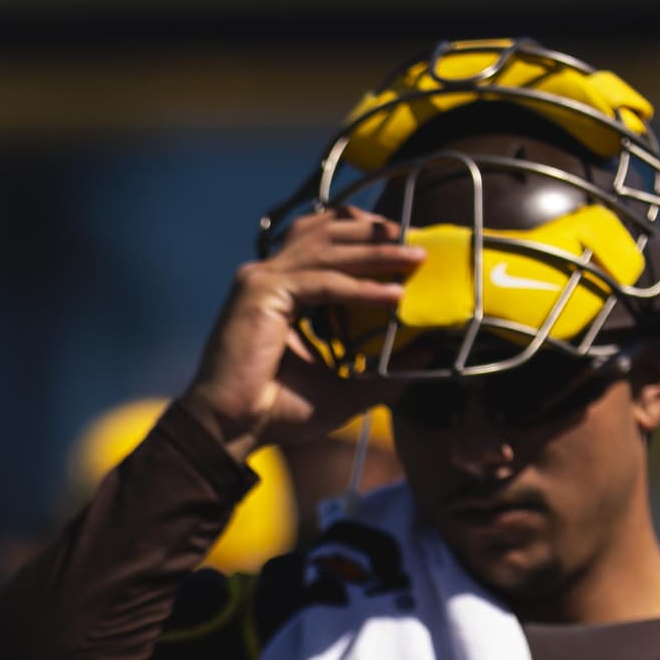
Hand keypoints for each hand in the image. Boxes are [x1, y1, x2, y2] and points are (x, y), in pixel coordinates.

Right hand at [175, 208, 422, 462]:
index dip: (359, 234)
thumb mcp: (343, 387)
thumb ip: (383, 371)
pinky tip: (394, 295)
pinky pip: (323, 282)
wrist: (229, 429)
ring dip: (375, 251)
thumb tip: (429, 355)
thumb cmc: (274, 411)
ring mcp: (260, 280)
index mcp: (277, 289)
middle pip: (324, 231)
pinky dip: (361, 287)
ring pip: (328, 251)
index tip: (399, 240)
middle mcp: (265, 276)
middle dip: (371, 230)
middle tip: (411, 237)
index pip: (319, 241)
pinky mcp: (261, 293)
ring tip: (413, 257)